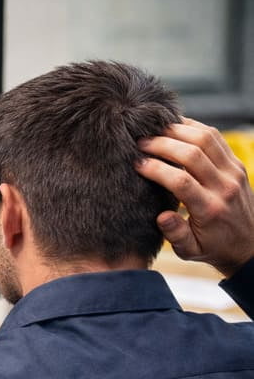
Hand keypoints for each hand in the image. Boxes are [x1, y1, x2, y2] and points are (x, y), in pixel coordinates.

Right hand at [136, 117, 253, 276]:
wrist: (249, 243)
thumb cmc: (212, 247)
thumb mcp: (190, 250)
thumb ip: (175, 235)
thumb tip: (162, 216)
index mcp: (210, 209)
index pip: (180, 181)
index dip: (155, 168)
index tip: (136, 164)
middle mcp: (224, 187)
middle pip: (192, 154)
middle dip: (162, 144)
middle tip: (140, 143)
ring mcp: (233, 172)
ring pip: (206, 138)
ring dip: (177, 130)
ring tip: (155, 131)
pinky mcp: (236, 163)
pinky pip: (216, 137)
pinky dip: (194, 127)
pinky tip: (175, 128)